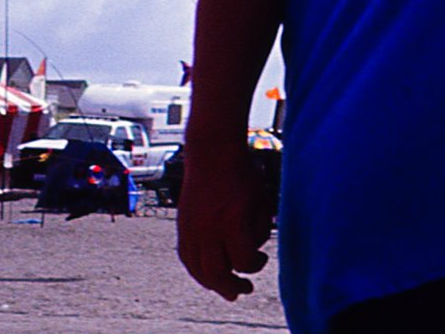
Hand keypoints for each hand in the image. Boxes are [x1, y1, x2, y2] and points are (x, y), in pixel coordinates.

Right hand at [177, 140, 272, 299]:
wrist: (212, 155)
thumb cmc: (242, 175)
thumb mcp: (262, 199)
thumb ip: (259, 228)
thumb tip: (253, 252)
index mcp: (232, 221)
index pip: (243, 261)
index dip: (256, 265)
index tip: (262, 259)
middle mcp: (208, 229)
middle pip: (217, 274)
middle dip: (232, 287)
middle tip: (245, 290)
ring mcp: (191, 229)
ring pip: (198, 270)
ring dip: (213, 284)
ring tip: (227, 289)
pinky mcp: (182, 227)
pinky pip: (186, 258)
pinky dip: (197, 271)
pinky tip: (208, 274)